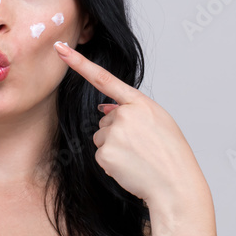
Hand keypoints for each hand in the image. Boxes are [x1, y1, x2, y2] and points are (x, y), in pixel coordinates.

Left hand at [53, 41, 205, 208]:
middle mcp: (124, 115)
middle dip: (118, 133)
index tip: (60, 50)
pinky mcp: (105, 153)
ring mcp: (113, 134)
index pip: (104, 78)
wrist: (175, 185)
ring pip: (101, 137)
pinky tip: (129, 168)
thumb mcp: (158, 122)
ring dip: (114, 148)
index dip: (79, 63)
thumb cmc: (170, 154)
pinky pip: (100, 155)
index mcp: (140, 103)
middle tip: (142, 147)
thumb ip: (131, 111)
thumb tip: (102, 110)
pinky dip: (111, 163)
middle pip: (105, 120)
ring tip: (138, 158)